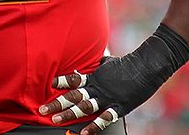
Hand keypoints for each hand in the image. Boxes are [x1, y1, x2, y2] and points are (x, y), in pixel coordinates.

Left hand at [38, 25, 188, 133]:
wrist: (147, 67)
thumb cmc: (128, 64)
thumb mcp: (109, 62)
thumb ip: (97, 64)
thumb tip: (91, 62)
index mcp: (95, 77)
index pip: (74, 79)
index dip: (61, 81)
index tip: (49, 83)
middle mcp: (98, 87)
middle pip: (74, 96)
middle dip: (57, 103)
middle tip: (42, 109)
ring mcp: (107, 98)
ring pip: (84, 107)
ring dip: (69, 114)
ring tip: (55, 120)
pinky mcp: (118, 107)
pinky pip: (104, 118)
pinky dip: (93, 127)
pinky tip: (83, 133)